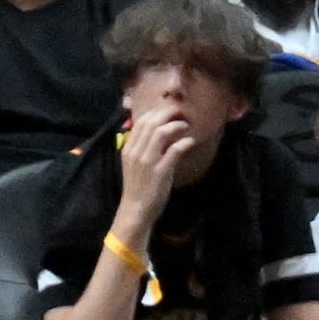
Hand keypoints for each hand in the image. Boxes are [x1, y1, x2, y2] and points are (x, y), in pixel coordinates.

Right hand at [112, 108, 191, 229]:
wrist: (136, 208)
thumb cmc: (137, 186)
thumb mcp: (134, 163)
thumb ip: (141, 148)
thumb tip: (155, 133)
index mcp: (128, 147)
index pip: (140, 122)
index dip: (156, 112)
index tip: (168, 111)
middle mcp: (136, 151)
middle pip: (150, 123)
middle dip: (166, 114)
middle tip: (180, 112)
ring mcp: (147, 161)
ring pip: (160, 133)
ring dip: (175, 126)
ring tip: (185, 125)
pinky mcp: (160, 171)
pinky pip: (173, 151)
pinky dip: (183, 142)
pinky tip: (190, 141)